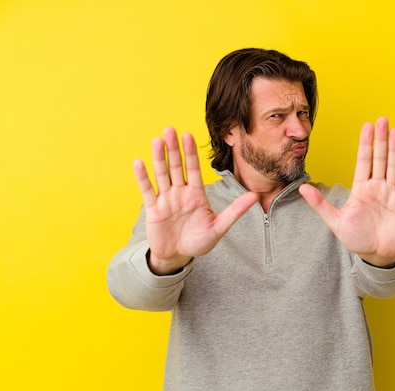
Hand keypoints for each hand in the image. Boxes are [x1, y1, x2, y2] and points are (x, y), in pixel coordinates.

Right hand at [134, 127, 257, 274]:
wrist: (178, 256)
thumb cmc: (198, 241)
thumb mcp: (219, 227)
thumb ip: (235, 211)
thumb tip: (255, 196)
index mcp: (196, 194)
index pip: (193, 169)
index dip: (190, 153)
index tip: (188, 135)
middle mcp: (180, 193)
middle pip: (176, 167)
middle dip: (174, 149)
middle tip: (170, 129)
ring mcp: (166, 199)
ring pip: (162, 175)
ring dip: (159, 158)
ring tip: (157, 140)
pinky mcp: (153, 209)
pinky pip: (147, 191)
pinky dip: (143, 177)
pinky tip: (138, 163)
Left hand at [299, 117, 394, 266]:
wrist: (376, 255)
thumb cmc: (356, 239)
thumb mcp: (335, 221)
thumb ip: (320, 204)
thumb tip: (302, 188)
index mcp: (361, 188)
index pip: (364, 160)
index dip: (365, 143)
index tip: (367, 126)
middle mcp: (377, 186)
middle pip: (379, 158)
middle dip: (381, 139)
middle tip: (382, 120)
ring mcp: (391, 193)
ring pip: (393, 165)